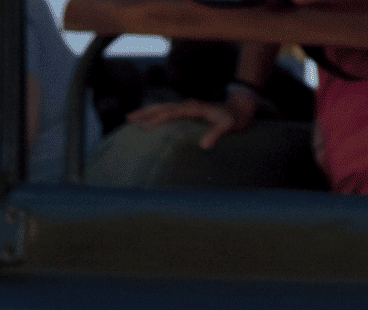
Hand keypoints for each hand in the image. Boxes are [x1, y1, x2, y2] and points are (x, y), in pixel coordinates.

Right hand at [126, 88, 259, 150]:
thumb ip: (216, 134)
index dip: (157, 119)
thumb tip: (204, 146)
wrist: (239, 110)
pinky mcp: (186, 112)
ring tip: (131, 118)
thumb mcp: (228, 127)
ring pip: (162, 108)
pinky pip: (167, 113)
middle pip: (162, 107)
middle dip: (145, 113)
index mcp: (193, 108)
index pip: (171, 113)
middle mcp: (187, 106)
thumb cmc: (233, 120)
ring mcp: (186, 108)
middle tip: (128, 119)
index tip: (144, 127)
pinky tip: (148, 121)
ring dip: (147, 112)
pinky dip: (155, 115)